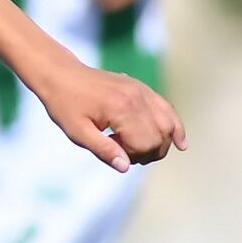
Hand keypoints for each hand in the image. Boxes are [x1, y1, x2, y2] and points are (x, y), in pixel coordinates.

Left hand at [36, 58, 184, 172]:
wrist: (61, 75)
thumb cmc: (64, 104)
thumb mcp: (77, 132)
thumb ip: (102, 150)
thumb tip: (125, 167)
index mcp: (122, 109)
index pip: (145, 144)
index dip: (132, 156)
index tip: (112, 149)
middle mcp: (138, 98)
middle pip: (160, 136)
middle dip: (148, 153)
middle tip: (124, 153)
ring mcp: (143, 91)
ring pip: (169, 124)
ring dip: (162, 143)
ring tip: (142, 151)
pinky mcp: (142, 88)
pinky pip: (167, 109)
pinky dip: (175, 126)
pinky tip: (180, 143)